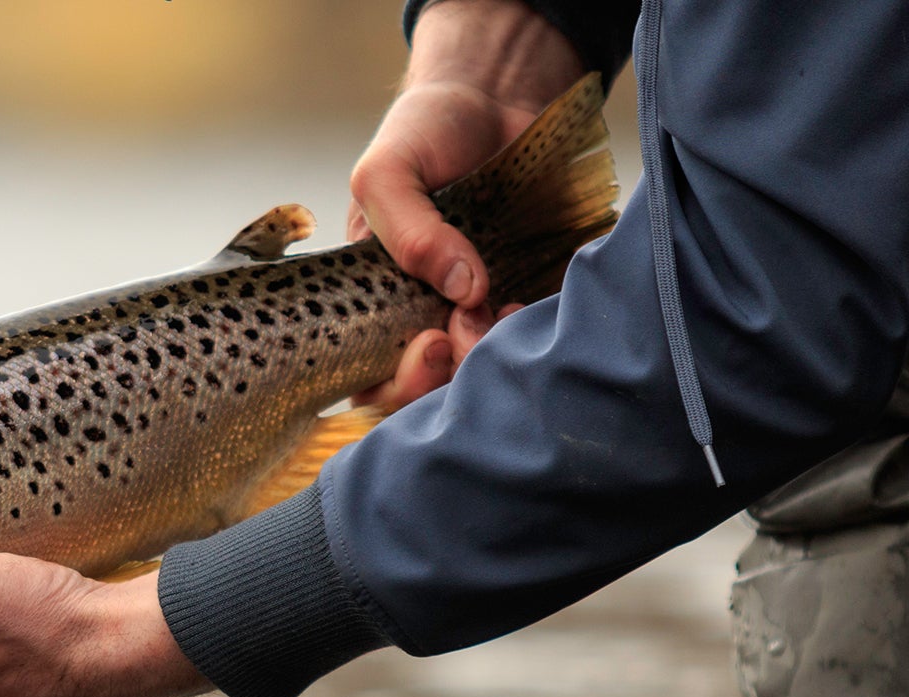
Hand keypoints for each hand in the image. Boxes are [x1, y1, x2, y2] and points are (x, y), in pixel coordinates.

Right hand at [347, 0, 583, 401]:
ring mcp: (478, 313)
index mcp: (376, 301)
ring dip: (494, 359)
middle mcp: (425, 317)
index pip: (372, 377)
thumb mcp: (386, 171)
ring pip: (481, 376)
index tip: (432, 344)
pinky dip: (535, 338)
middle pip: (430, 391)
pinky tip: (531, 307)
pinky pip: (534, 343)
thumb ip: (406, 230)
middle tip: (469, 333)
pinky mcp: (529, 297)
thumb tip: (463, 288)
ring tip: (507, 313)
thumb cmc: (426, 131)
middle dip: (450, 378)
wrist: (498, 93)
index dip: (397, 384)